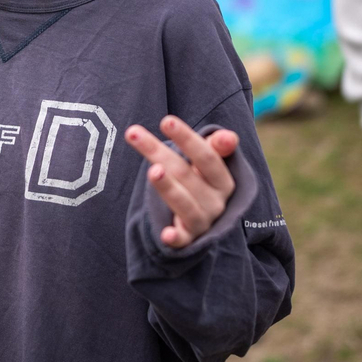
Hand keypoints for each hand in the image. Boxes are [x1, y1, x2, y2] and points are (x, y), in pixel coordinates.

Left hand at [123, 116, 238, 248]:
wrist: (204, 222)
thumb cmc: (201, 183)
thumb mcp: (209, 165)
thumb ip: (216, 148)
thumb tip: (228, 137)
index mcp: (223, 180)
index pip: (207, 157)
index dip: (187, 138)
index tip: (166, 120)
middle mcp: (216, 202)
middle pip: (184, 174)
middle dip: (158, 152)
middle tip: (133, 133)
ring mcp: (203, 222)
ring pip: (184, 204)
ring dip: (168, 187)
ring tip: (152, 170)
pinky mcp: (189, 240)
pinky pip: (182, 240)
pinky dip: (175, 237)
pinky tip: (165, 234)